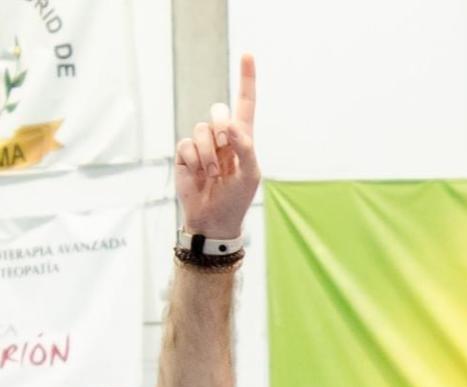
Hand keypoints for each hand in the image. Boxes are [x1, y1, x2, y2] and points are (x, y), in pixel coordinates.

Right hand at [175, 53, 259, 237]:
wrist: (213, 219)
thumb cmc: (237, 199)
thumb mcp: (250, 175)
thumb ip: (245, 148)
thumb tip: (230, 126)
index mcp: (243, 139)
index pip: (246, 105)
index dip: (246, 80)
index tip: (247, 55)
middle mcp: (222, 137)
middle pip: (219, 112)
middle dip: (222, 128)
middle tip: (226, 149)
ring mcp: (202, 144)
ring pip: (202, 130)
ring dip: (209, 155)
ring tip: (213, 175)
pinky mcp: (184, 153)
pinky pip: (187, 144)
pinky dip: (195, 161)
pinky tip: (199, 175)